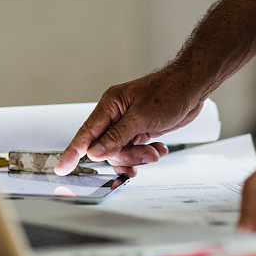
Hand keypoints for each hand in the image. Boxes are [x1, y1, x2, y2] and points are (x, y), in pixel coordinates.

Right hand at [54, 70, 203, 176]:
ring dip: (139, 156)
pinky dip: (146, 154)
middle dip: (125, 156)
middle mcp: (115, 115)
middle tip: (146, 156)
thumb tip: (94, 153)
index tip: (62, 169)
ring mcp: (127, 125)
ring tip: (156, 152)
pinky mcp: (139, 132)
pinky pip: (134, 151)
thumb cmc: (169, 92)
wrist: (194, 87)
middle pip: (105, 148)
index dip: (73, 152)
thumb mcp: (142, 117)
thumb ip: (116, 137)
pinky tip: (159, 148)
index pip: (86, 134)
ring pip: (121, 152)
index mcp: (110, 105)